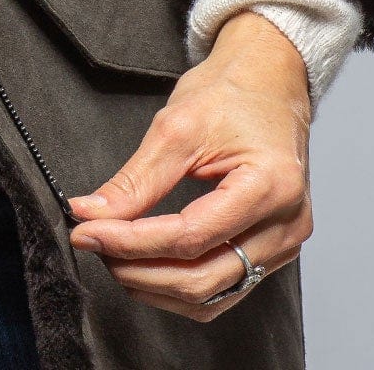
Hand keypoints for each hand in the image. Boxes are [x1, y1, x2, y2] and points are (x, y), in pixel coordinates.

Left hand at [69, 12, 312, 320]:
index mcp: (271, 186)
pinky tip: (147, 266)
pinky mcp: (273, 250)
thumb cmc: (231, 93)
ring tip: (115, 257)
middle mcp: (286, 225)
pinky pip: (224, 287)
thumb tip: (91, 213)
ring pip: (212, 294)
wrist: (267, 80)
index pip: (191, 237)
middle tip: (95, 246)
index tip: (87, 232)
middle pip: (203, 278)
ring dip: (156, 285)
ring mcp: (284, 243)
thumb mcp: (176, 125)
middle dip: (139, 270)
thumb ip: (135, 180)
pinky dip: (180, 284)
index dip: (132, 242)